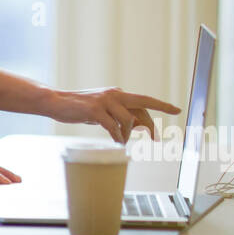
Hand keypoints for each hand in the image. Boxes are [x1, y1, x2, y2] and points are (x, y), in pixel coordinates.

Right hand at [52, 88, 181, 142]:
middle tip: (157, 138)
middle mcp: (115, 94)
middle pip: (143, 103)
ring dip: (126, 135)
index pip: (144, 100)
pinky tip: (115, 140)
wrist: (57, 102)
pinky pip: (113, 127)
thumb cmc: (80, 108)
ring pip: (129, 120)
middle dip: (155, 118)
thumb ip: (120, 115)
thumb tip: (141, 126)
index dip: (161, 105)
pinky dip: (116, 137)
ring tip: (119, 141)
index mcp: (118, 93)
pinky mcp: (95, 110)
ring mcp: (105, 101)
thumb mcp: (104, 111)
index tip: (176, 110)